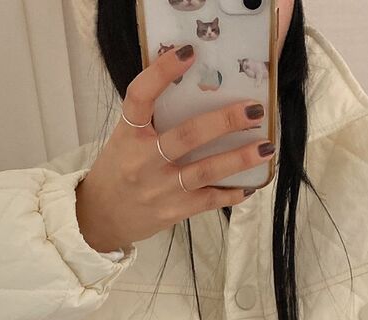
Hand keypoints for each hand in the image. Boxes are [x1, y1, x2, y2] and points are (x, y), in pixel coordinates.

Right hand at [74, 43, 276, 252]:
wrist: (101, 219)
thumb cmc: (118, 172)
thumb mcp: (123, 140)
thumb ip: (151, 120)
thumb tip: (195, 87)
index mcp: (128, 136)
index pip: (140, 97)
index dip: (162, 72)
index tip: (189, 51)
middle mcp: (144, 161)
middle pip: (187, 136)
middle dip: (224, 122)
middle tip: (254, 110)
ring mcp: (160, 189)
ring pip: (205, 171)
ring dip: (239, 158)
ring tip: (266, 147)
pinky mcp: (173, 211)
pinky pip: (208, 201)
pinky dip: (231, 193)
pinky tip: (251, 184)